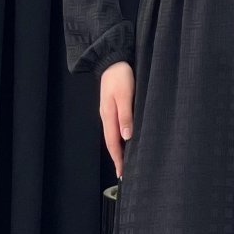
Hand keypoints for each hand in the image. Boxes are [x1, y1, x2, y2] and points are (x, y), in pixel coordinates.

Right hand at [100, 61, 134, 178]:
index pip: (113, 143)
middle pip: (112, 142)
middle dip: (117, 158)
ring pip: (113, 136)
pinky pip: (116, 127)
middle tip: (124, 173)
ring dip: (119, 150)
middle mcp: (107, 116)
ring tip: (125, 161)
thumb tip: (127, 137)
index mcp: (108, 116)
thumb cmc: (121, 76)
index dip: (118, 159)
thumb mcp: (124, 95)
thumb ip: (126, 115)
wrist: (113, 59)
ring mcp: (109, 112)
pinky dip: (120, 138)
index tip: (122, 173)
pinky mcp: (113, 107)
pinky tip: (125, 141)